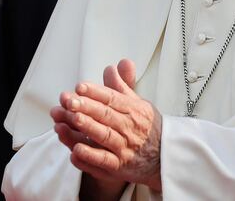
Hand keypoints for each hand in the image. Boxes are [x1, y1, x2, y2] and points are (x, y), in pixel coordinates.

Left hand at [51, 59, 162, 192]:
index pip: (112, 98)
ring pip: (105, 136)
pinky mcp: (119, 167)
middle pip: (106, 115)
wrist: (164, 156)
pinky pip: (104, 162)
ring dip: (88, 128)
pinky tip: (76, 150)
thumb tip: (111, 67)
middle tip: (70, 101)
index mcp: (134, 109)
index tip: (79, 86)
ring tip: (73, 118)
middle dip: (87, 107)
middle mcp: (130, 127)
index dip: (96, 92)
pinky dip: (90, 157)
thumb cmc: (146, 126)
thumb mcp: (138, 104)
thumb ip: (121, 86)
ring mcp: (124, 148)